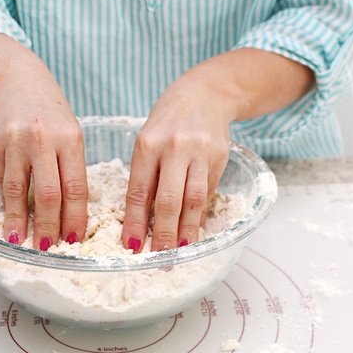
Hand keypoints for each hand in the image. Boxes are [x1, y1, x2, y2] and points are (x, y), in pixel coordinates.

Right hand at [0, 33, 87, 249]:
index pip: (75, 187)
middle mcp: (43, 139)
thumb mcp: (71, 135)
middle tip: (46, 248)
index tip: (74, 239)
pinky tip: (9, 217)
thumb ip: (70, 168)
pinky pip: (1, 179)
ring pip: (17, 191)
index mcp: (71, 138)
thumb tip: (68, 215)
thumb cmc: (51, 113)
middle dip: (47, 226)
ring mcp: (15, 141)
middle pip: (47, 194)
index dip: (74, 218)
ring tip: (20, 241)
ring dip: (18, 221)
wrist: (17, 80)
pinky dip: (6, 201)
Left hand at [121, 74, 231, 251]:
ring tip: (180, 250)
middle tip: (160, 258)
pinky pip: (208, 191)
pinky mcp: (220, 156)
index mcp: (147, 145)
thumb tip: (145, 220)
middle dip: (164, 234)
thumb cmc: (168, 122)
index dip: (135, 223)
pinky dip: (199, 213)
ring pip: (193, 200)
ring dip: (187, 229)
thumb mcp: (147, 141)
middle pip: (169, 201)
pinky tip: (194, 229)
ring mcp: (200, 152)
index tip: (131, 247)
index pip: (139, 192)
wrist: (205, 94)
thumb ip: (147, 176)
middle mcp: (174, 148)